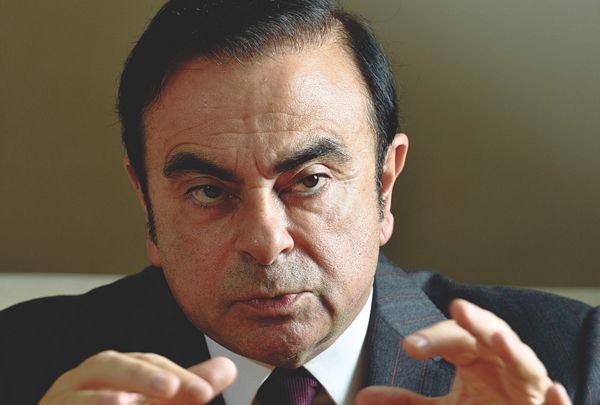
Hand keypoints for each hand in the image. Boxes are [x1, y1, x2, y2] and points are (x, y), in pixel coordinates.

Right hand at [40, 351, 236, 403]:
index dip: (178, 376)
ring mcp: (63, 397)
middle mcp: (88, 379)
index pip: (149, 363)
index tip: (206, 392)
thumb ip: (186, 391)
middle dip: (146, 376)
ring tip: (145, 397)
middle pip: (114, 364)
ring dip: (117, 387)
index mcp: (117, 372)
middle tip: (175, 390)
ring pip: (85, 384)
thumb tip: (228, 367)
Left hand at [356, 299, 571, 404]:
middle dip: (474, 323)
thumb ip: (407, 400)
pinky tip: (555, 390)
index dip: (434, 338)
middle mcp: (503, 362)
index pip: (454, 337)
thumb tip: (363, 396)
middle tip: (458, 309)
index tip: (409, 346)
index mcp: (476, 356)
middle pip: (488, 335)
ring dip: (513, 348)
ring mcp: (528, 383)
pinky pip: (555, 402)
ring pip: (524, 361)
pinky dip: (557, 398)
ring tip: (499, 337)